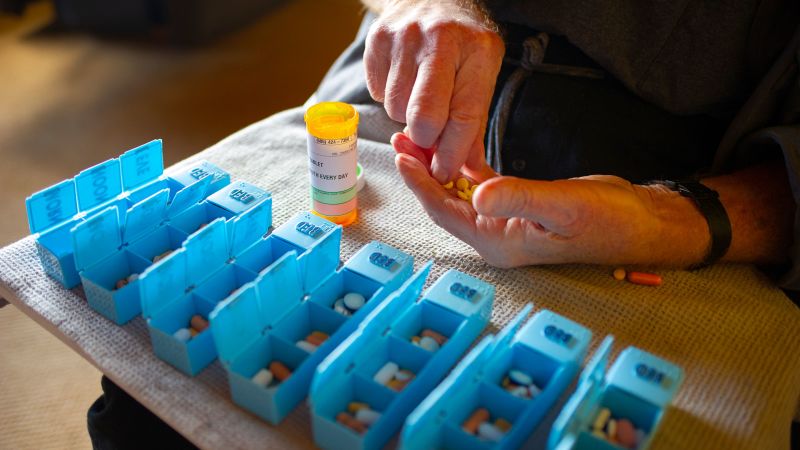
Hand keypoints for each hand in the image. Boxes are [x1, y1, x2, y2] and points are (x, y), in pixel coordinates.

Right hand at [365, 0, 503, 181]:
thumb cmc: (462, 43)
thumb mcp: (482, 74)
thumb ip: (474, 123)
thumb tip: (467, 170)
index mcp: (476, 50)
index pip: (463, 116)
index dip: (451, 153)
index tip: (444, 172)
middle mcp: (439, 40)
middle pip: (423, 117)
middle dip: (425, 138)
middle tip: (430, 134)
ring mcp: (404, 38)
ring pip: (396, 109)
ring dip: (406, 114)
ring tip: (420, 93)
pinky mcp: (377, 40)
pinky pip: (378, 94)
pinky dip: (390, 97)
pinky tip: (404, 79)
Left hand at [392, 133, 710, 267]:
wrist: (638, 224)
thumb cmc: (606, 221)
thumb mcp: (563, 206)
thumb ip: (519, 198)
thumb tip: (477, 195)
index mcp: (497, 241)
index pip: (445, 210)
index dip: (421, 183)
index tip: (402, 154)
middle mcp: (494, 235)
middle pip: (445, 202)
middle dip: (422, 172)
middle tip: (402, 139)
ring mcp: (505, 222)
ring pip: (460, 193)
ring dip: (440, 167)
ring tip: (419, 138)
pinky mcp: (517, 207)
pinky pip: (482, 187)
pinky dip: (466, 167)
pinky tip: (455, 147)